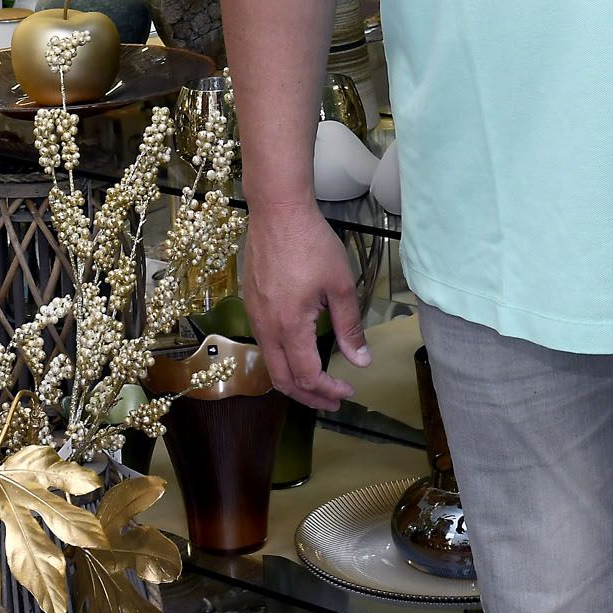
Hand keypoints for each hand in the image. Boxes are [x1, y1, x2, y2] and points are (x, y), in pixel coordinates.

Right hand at [242, 198, 368, 411]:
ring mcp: (255, 315)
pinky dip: (283, 359)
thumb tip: (361, 362)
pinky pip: (264, 344)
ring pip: (270, 364)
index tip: (348, 391)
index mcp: (290, 326)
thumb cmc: (312, 243)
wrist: (277, 211)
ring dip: (294, 379)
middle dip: (308, 396)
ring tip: (319, 382)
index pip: (307, 376)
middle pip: (282, 379)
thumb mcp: (340, 286)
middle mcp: (266, 327)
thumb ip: (350, 327)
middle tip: (333, 400)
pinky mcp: (251, 303)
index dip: (328, 391)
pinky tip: (301, 352)